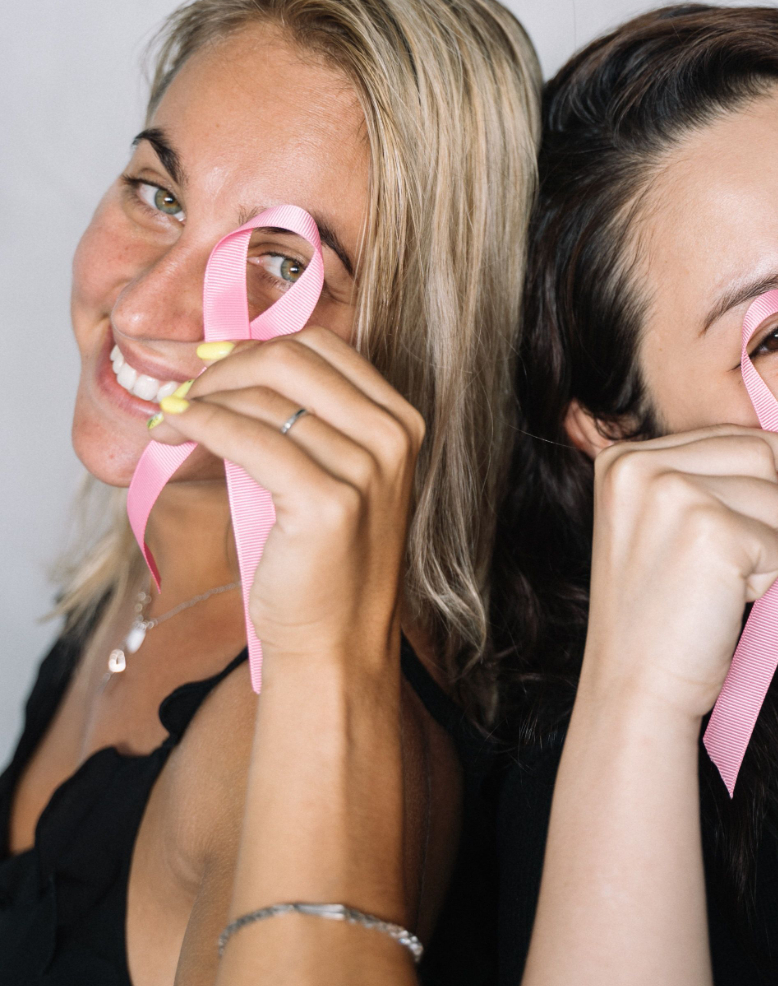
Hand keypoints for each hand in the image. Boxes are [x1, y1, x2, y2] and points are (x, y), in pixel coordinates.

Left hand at [150, 328, 423, 670]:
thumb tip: (228, 362)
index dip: (256, 344)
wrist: (337, 641)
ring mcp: (367, 469)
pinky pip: (248, 439)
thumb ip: (305, 419)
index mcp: (400, 421)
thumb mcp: (332, 474)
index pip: (322, 346)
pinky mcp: (328, 503)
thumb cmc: (324, 562)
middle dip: (226, 366)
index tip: (210, 361)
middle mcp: (393, 438)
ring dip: (203, 397)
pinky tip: (173, 431)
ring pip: (266, 397)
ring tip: (170, 416)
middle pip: (293, 358)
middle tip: (186, 390)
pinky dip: (200, 425)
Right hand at [579, 426, 777, 727]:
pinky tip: (723, 600)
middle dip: (766, 509)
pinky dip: (766, 579)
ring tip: (713, 584)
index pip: (725, 434)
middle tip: (724, 564)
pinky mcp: (714, 531)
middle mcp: (641, 465)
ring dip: (764, 548)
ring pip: (775, 498)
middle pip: (757, 454)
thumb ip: (709, 482)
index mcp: (622, 460)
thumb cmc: (657, 617)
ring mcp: (674, 494)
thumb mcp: (661, 527)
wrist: (635, 686)